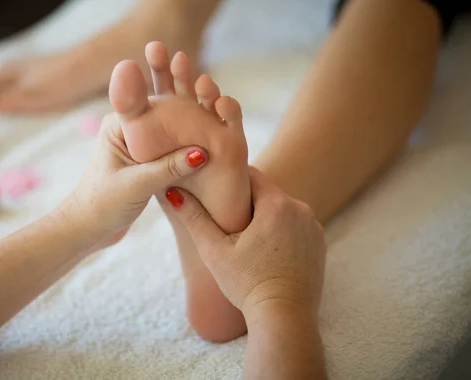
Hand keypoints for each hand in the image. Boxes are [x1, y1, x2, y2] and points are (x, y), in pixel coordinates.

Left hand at [54, 113, 207, 248]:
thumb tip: (202, 153)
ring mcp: (136, 143)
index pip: (156, 105)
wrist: (88, 227)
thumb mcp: (138, 185)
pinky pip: (168, 151)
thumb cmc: (103, 204)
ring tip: (215, 144)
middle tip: (217, 130)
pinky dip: (181, 155)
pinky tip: (202, 160)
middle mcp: (127, 128)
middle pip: (166, 117)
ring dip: (188, 141)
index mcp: (118, 124)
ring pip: (169, 136)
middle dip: (189, 124)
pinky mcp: (144, 159)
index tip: (207, 118)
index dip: (182, 110)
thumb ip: (168, 168)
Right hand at [166, 167, 325, 314]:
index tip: (217, 186)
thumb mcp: (214, 251)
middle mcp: (301, 209)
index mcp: (277, 204)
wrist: (284, 318)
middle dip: (248, 201)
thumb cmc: (248, 284)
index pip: (251, 176)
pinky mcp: (319, 244)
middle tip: (226, 215)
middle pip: (267, 193)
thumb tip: (173, 191)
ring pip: (282, 210)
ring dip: (266, 217)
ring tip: (245, 234)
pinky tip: (266, 249)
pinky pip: (296, 227)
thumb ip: (194, 217)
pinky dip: (282, 232)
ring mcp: (313, 227)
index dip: (232, 179)